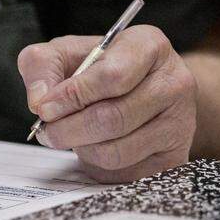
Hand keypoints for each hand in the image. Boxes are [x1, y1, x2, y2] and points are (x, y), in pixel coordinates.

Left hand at [17, 26, 197, 182]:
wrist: (140, 90)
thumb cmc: (100, 69)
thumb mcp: (67, 53)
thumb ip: (43, 65)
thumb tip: (40, 100)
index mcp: (148, 46)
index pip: (112, 76)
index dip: (72, 96)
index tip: (45, 108)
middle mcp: (174, 82)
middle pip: (112, 118)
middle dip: (67, 130)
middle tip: (47, 131)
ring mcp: (179, 122)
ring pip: (116, 151)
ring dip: (81, 148)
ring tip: (73, 136)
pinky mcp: (174, 156)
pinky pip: (124, 173)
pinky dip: (97, 165)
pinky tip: (94, 147)